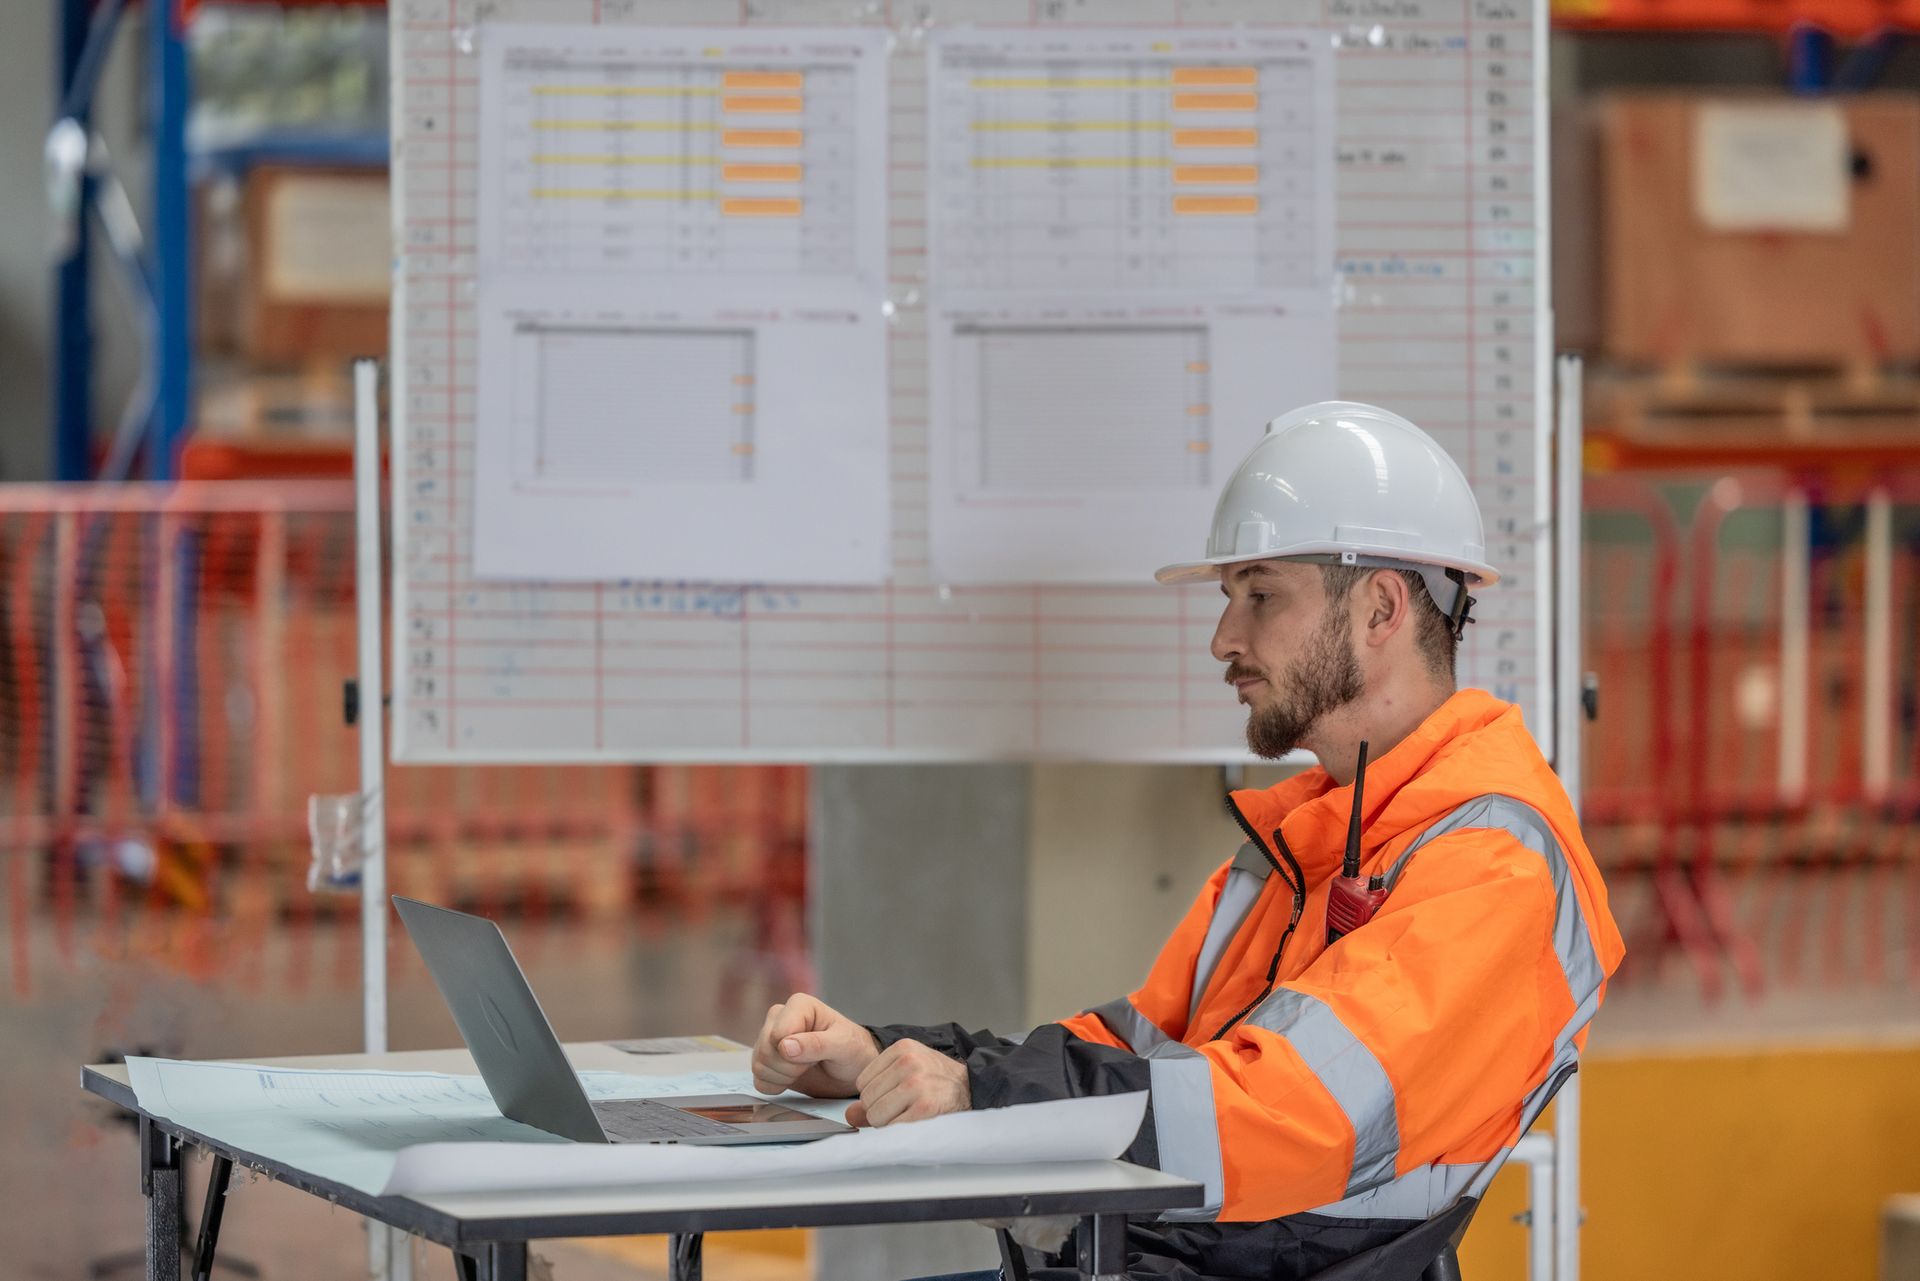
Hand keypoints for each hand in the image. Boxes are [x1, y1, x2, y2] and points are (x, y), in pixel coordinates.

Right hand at [750, 993, 879, 1098]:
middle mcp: (779, 1018)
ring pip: (759, 1065)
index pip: (778, 1034)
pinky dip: (775, 1085)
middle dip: (790, 1067)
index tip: (818, 1054)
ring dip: (784, 1077)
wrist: (852, 1071)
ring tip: (805, 1069)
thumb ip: (816, 1044)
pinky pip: (757, 1079)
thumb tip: (784, 1046)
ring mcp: (769, 1038)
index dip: (796, 1054)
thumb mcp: (844, 1046)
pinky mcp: (766, 1059)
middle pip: (766, 1051)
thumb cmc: (853, 1051)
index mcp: (798, 1005)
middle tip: (812, 1064)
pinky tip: (793, 1079)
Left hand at [847, 1038, 970, 1127]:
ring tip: (908, 1114)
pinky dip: (898, 1130)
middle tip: (901, 1108)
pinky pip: (892, 1127)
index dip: (874, 1095)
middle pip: (867, 1099)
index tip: (892, 1096)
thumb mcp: (907, 1072)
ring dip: (888, 1122)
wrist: (971, 1088)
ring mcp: (916, 1085)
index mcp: (902, 1049)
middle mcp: (908, 1063)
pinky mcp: (924, 1107)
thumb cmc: (937, 1080)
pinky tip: (913, 1121)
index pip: (863, 1081)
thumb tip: (850, 1115)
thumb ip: (875, 1091)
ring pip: (876, 1115)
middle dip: (879, 1110)